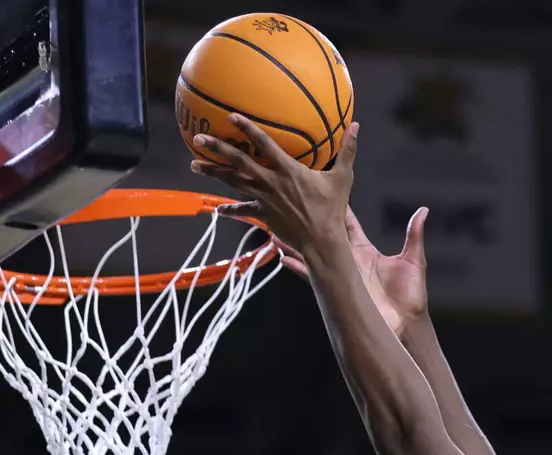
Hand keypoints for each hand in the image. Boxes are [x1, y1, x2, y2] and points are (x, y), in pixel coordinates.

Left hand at [190, 115, 359, 259]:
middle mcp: (270, 182)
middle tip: (198, 139)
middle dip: (217, 149)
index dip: (247, 128)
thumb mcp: (343, 178)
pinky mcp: (263, 215)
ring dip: (213, 174)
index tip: (230, 116)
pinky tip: (217, 208)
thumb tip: (356, 126)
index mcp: (288, 170)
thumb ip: (347, 150)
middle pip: (238, 162)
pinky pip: (243, 211)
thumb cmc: (333, 209)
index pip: (263, 144)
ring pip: (234, 183)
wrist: (322, 241)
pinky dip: (230, 210)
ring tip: (194, 166)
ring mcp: (264, 199)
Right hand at [280, 207, 428, 336]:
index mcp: (364, 250)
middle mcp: (349, 259)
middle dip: (310, 221)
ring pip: (314, 253)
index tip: (323, 189)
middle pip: (324, 235)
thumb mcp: (414, 261)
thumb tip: (423, 210)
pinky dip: (299, 267)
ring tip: (279, 228)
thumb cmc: (411, 295)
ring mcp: (340, 273)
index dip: (335, 207)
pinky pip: (313, 276)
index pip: (346, 223)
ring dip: (297, 241)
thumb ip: (414, 235)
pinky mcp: (336, 289)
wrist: (404, 324)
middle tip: (293, 204)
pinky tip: (283, 257)